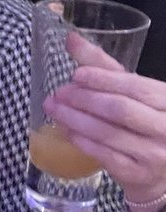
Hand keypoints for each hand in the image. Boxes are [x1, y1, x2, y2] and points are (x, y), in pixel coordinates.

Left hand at [45, 32, 165, 204]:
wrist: (159, 171)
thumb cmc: (143, 122)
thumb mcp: (132, 91)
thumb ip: (104, 66)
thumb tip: (71, 37)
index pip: (135, 86)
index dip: (102, 79)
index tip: (76, 74)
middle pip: (119, 109)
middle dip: (83, 99)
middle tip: (59, 93)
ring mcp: (154, 153)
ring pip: (107, 132)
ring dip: (74, 119)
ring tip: (54, 108)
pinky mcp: (137, 174)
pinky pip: (103, 154)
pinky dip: (80, 140)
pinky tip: (66, 130)